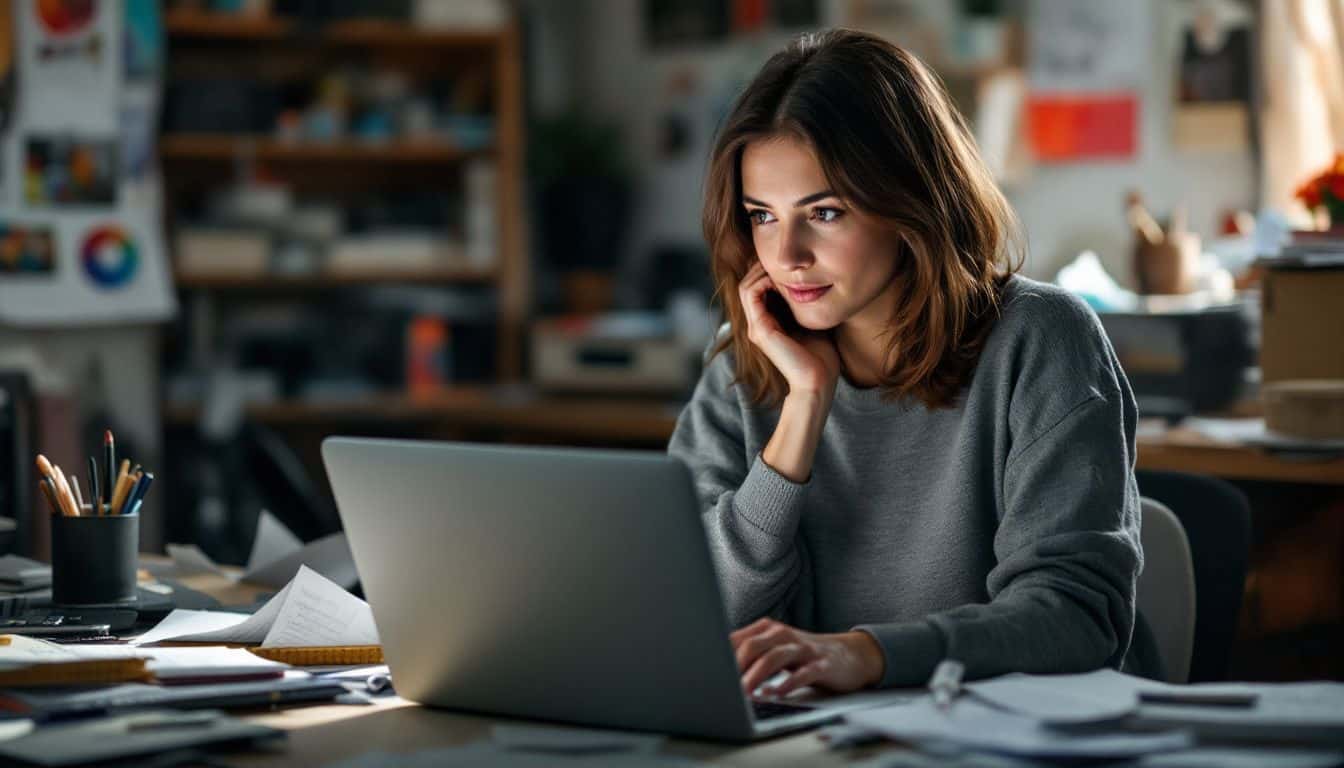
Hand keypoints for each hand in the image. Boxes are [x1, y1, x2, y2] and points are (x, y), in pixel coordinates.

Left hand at [731, 618, 884, 696]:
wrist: (850, 655)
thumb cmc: (804, 655)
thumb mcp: (776, 650)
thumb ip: (751, 655)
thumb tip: (718, 668)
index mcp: (769, 630)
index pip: (738, 640)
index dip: (722, 656)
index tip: (709, 673)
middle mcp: (784, 635)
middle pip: (754, 645)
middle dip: (736, 666)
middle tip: (723, 685)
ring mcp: (804, 649)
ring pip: (775, 657)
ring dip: (757, 676)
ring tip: (744, 693)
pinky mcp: (822, 664)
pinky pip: (803, 673)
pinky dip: (788, 683)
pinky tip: (777, 693)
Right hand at [738, 262, 840, 397]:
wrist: (818, 382)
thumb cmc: (821, 358)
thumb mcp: (813, 324)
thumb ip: (807, 307)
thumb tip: (816, 285)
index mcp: (768, 325)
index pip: (758, 289)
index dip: (770, 271)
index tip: (791, 265)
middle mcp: (758, 325)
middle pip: (749, 284)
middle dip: (764, 266)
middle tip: (784, 260)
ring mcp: (756, 328)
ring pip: (746, 286)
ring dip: (762, 271)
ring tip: (782, 266)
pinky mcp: (760, 330)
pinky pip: (752, 294)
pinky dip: (763, 280)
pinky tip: (784, 279)